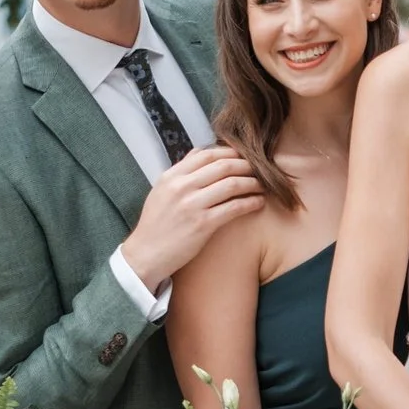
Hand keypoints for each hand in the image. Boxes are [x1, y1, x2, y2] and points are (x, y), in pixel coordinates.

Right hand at [119, 147, 264, 291]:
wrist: (146, 255)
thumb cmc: (156, 225)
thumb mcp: (161, 191)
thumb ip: (181, 173)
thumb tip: (202, 154)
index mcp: (171, 176)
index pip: (206, 154)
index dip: (230, 153)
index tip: (244, 156)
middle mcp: (181, 187)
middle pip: (224, 166)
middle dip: (247, 165)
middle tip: (260, 170)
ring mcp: (192, 205)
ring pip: (232, 184)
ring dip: (253, 183)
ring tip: (263, 185)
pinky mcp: (203, 224)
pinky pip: (234, 207)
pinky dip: (251, 202)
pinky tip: (259, 203)